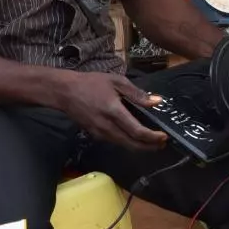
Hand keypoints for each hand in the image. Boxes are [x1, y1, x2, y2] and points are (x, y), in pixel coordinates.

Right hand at [55, 72, 169, 150]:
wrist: (64, 91)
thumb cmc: (91, 83)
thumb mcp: (116, 81)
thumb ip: (137, 93)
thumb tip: (157, 101)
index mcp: (114, 111)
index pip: (137, 131)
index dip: (152, 137)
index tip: (164, 136)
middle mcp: (107, 126)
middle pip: (132, 145)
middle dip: (149, 147)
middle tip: (162, 144)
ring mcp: (100, 133)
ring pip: (124, 146)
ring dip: (140, 147)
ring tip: (152, 143)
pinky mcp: (95, 135)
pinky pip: (115, 142)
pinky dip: (128, 143)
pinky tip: (134, 138)